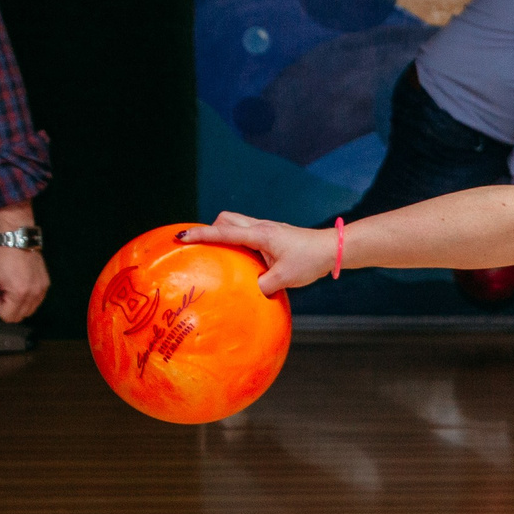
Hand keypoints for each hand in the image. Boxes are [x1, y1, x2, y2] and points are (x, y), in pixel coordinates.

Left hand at [0, 244, 49, 325]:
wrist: (16, 238)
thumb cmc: (0, 255)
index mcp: (18, 293)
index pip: (8, 317)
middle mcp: (33, 293)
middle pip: (19, 316)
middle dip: (9, 306)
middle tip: (4, 288)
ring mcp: (41, 289)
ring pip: (28, 311)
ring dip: (18, 303)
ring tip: (12, 285)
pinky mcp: (45, 285)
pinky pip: (36, 302)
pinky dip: (27, 297)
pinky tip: (21, 282)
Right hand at [181, 211, 335, 295]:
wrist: (331, 249)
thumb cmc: (309, 261)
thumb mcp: (284, 279)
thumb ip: (261, 286)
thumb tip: (245, 293)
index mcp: (260, 235)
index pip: (223, 232)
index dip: (201, 235)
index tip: (181, 236)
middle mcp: (260, 227)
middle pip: (225, 219)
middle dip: (210, 229)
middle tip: (201, 247)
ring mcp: (266, 229)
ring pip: (236, 223)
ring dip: (224, 234)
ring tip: (217, 255)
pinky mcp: (272, 235)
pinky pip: (246, 232)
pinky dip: (236, 240)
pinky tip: (239, 259)